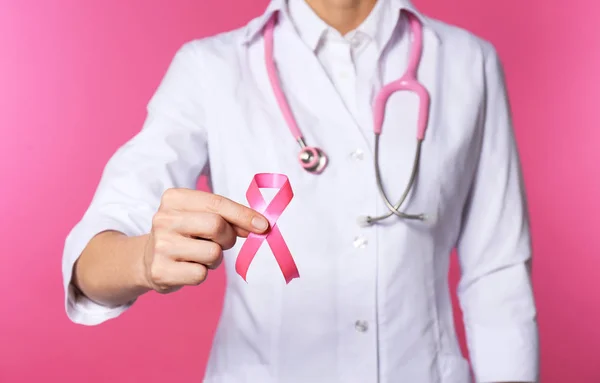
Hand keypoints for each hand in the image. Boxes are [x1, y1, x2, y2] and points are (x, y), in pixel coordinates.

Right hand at [142, 188, 268, 292]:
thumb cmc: (184, 234)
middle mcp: (163, 219)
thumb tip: (259, 225)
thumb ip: (228, 217)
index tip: (263, 225)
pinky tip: (188, 267)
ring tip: (200, 255)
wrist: (147, 259)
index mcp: (173, 198)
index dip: (244, 215)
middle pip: (216, 226)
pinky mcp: (160, 271)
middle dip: (228, 237)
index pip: (217, 203)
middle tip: (221, 242)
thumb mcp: (200, 216)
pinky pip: (201, 274)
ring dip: (215, 258)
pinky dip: (202, 273)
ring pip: (212, 253)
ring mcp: (160, 246)